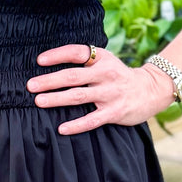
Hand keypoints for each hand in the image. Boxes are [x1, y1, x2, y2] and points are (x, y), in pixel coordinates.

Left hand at [25, 43, 176, 135]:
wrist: (151, 90)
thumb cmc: (119, 76)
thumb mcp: (106, 62)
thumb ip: (85, 62)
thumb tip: (51, 64)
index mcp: (102, 58)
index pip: (77, 52)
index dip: (57, 55)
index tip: (39, 60)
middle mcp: (106, 74)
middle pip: (73, 76)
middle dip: (50, 80)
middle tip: (30, 85)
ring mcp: (110, 93)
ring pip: (79, 96)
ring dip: (57, 99)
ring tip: (39, 101)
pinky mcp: (115, 112)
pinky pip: (92, 119)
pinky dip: (77, 125)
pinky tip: (62, 128)